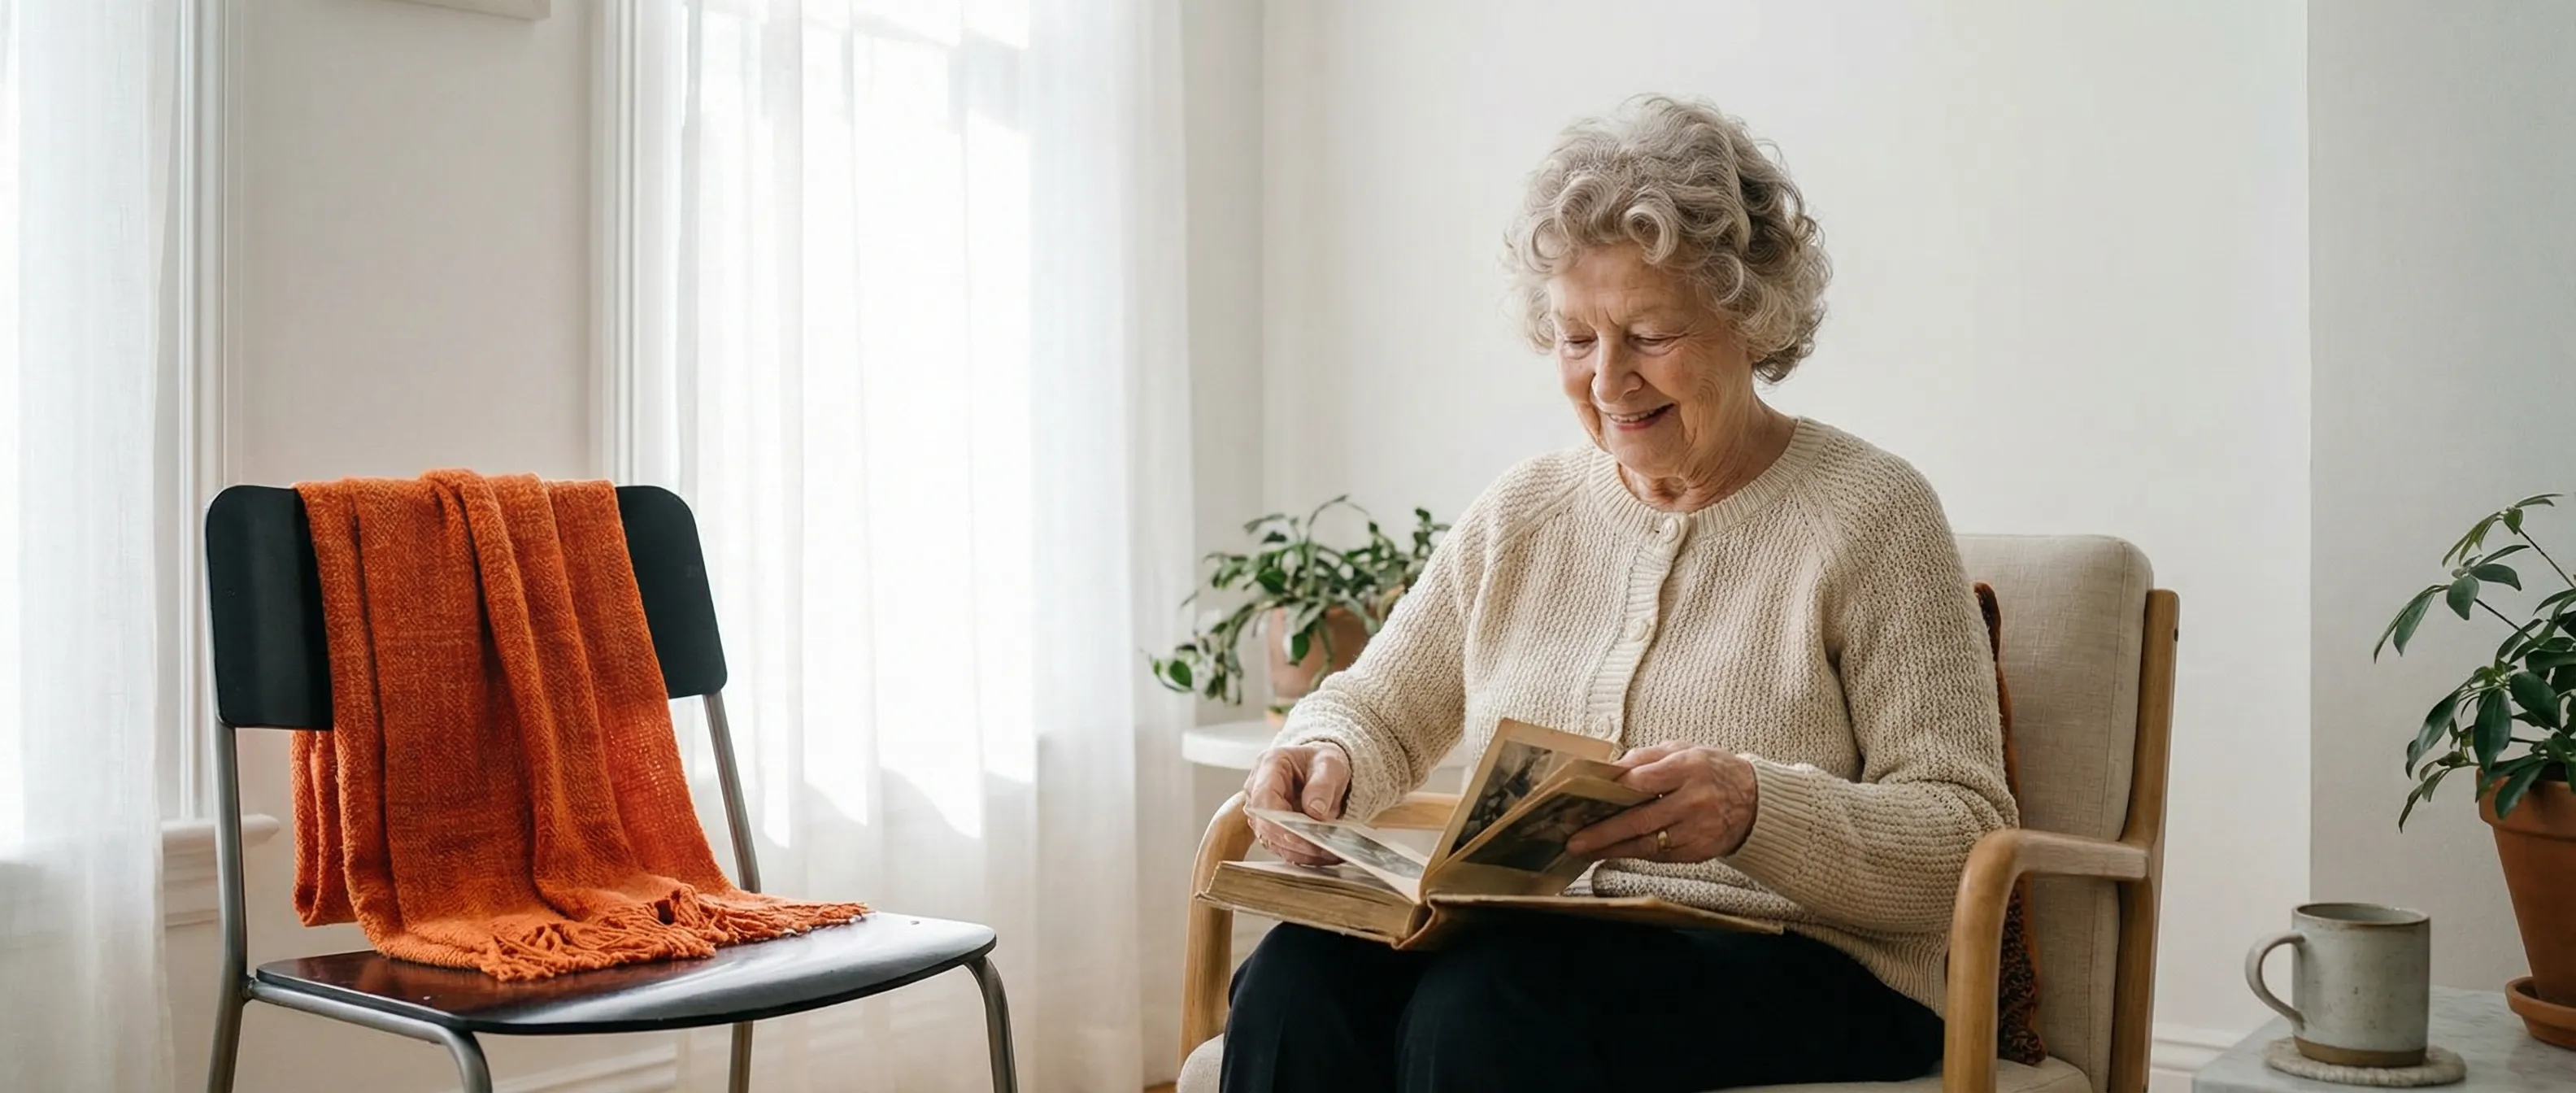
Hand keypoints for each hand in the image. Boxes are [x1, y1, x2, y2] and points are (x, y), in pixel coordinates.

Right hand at [1242, 743, 1353, 866]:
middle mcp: (1257, 788)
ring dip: (1298, 850)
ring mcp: (1260, 809)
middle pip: (1264, 823)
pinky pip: (1279, 846)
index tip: (1301, 834)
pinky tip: (1319, 854)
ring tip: (1326, 853)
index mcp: (1269, 764)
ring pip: (1270, 839)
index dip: (1279, 821)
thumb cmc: (1322, 762)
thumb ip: (1322, 785)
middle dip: (1292, 840)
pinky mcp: (1268, 826)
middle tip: (1321, 848)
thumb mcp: (1330, 764)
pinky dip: (1299, 854)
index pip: (1263, 798)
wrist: (1322, 769)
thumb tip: (1314, 811)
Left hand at [1563, 742, 1758, 863]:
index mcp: (1689, 768)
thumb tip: (1610, 767)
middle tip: (1575, 840)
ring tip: (1586, 850)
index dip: (1615, 789)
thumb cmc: (1713, 770)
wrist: (1757, 802)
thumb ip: (1647, 756)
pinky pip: (1661, 855)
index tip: (1586, 797)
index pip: (1645, 780)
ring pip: (1648, 843)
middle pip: (1641, 819)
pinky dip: (1635, 853)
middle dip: (1604, 832)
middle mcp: (1695, 800)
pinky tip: (1613, 852)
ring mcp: (1698, 829)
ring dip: (1613, 849)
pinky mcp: (1700, 852)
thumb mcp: (1684, 750)